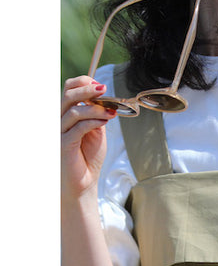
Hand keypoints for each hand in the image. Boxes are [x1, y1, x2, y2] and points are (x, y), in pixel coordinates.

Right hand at [61, 76, 115, 200]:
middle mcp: (59, 120)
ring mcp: (59, 132)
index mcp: (66, 113)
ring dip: (95, 108)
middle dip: (87, 89)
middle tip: (104, 89)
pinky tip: (105, 121)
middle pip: (68, 95)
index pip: (68, 89)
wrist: (84, 182)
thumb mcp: (96, 131)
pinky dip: (93, 121)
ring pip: (73, 111)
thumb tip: (102, 99)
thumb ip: (96, 115)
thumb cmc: (88, 157)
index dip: (83, 83)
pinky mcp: (63, 144)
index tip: (102, 86)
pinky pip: (78, 127)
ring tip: (111, 112)